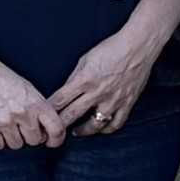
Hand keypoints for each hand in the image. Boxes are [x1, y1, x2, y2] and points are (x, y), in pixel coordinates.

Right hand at [0, 47, 60, 153]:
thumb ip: (39, 109)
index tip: (52, 141)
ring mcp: (5, 122)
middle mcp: (22, 113)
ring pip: (16, 144)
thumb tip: (45, 129)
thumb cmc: (2, 78)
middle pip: (34, 140)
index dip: (56, 139)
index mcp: (36, 103)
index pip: (56, 128)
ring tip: (7, 123)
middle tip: (22, 126)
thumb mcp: (28, 89)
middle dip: (30, 135)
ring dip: (13, 138)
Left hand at [36, 14, 168, 143]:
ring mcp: (113, 100)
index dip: (48, 110)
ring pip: (94, 125)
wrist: (137, 46)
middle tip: (51, 133)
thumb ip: (75, 77)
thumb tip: (66, 92)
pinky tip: (99, 129)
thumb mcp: (86, 59)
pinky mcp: (126, 103)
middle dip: (58, 126)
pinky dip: (106, 129)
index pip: (60, 100)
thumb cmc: (111, 48)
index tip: (41, 117)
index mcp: (84, 79)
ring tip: (75, 132)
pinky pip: (115, 124)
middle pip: (72, 115)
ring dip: (82, 130)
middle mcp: (97, 92)